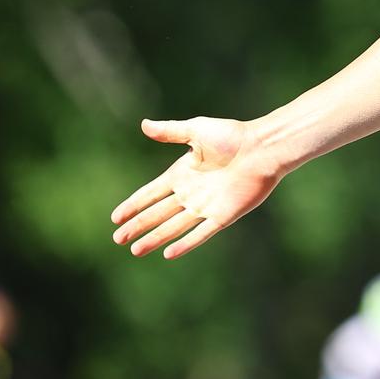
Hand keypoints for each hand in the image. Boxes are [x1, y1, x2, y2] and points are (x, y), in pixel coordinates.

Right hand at [111, 117, 283, 258]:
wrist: (263, 148)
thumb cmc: (233, 136)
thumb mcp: (197, 130)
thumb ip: (170, 131)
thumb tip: (144, 124)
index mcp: (183, 173)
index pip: (151, 194)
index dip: (133, 205)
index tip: (115, 218)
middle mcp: (192, 192)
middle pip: (158, 213)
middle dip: (138, 226)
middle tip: (117, 239)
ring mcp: (207, 206)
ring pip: (174, 226)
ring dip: (155, 238)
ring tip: (134, 251)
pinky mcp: (224, 215)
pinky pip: (201, 233)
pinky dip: (185, 244)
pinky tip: (168, 254)